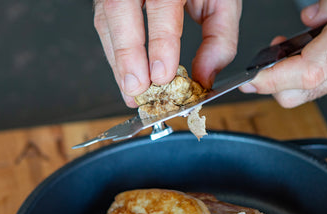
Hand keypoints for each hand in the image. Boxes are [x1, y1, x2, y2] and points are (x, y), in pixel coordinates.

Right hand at [94, 0, 241, 106]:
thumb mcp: (222, 2)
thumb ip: (219, 39)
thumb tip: (204, 77)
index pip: (162, 6)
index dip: (160, 43)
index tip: (162, 75)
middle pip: (119, 9)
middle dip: (127, 54)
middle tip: (138, 88)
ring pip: (106, 19)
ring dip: (117, 61)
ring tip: (132, 92)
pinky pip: (104, 24)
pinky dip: (114, 54)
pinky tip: (126, 76)